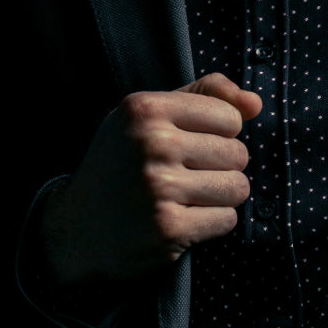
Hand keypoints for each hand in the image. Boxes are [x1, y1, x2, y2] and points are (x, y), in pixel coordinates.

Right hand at [40, 72, 260, 283]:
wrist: (72, 231)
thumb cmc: (121, 165)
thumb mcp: (149, 116)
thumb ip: (205, 96)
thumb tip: (256, 103)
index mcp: (146, 109)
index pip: (230, 116)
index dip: (219, 134)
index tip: (192, 145)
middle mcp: (152, 143)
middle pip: (238, 153)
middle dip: (222, 168)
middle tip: (187, 176)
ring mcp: (159, 187)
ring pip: (238, 187)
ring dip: (220, 197)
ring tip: (188, 198)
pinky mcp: (168, 227)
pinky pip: (227, 220)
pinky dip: (211, 223)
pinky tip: (183, 220)